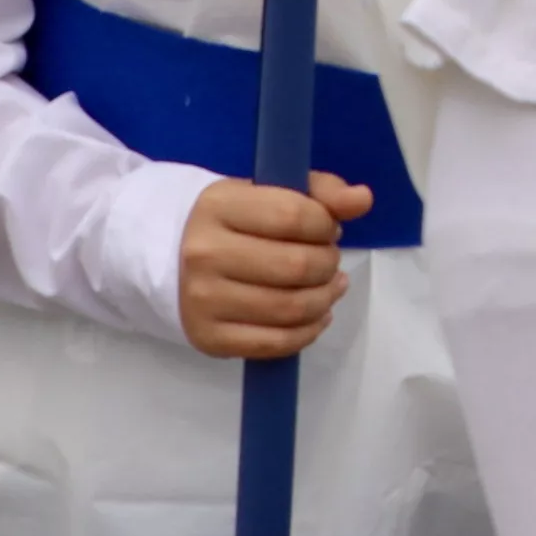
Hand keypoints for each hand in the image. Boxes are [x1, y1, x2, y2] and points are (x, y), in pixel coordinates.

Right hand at [176, 172, 370, 359]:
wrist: (173, 257)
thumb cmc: (236, 221)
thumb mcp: (271, 192)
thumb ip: (321, 191)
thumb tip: (362, 198)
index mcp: (218, 205)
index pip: (293, 216)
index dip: (325, 224)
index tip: (329, 227)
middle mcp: (204, 253)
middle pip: (296, 266)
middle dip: (328, 264)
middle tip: (329, 260)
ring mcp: (202, 300)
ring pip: (290, 308)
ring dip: (325, 299)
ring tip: (330, 287)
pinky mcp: (208, 338)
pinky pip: (275, 343)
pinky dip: (308, 332)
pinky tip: (316, 316)